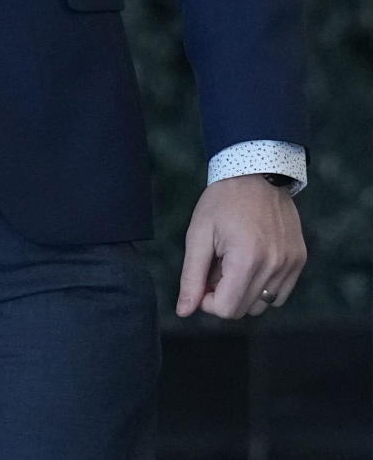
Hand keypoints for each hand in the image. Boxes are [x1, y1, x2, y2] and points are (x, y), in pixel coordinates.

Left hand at [176, 175, 305, 319]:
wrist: (255, 172)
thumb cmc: (222, 201)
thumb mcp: (198, 234)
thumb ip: (191, 276)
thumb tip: (184, 311)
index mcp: (247, 259)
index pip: (226, 310)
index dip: (208, 300)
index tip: (203, 279)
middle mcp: (274, 265)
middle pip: (244, 310)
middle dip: (225, 294)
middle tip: (218, 264)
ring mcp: (290, 264)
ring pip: (262, 305)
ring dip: (244, 291)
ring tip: (235, 259)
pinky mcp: (299, 260)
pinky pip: (279, 293)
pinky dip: (263, 286)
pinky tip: (253, 260)